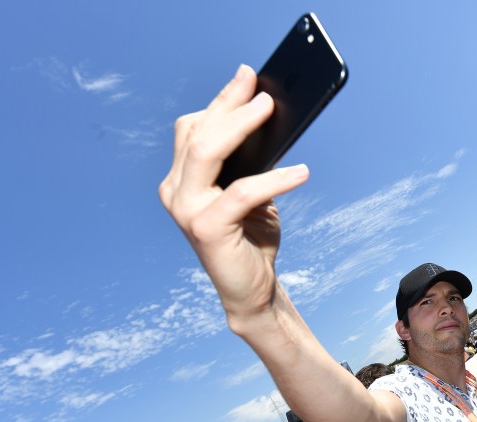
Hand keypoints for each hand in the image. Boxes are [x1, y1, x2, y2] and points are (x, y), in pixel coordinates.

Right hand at [158, 65, 310, 326]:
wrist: (253, 290)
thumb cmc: (252, 238)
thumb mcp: (252, 192)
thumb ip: (250, 161)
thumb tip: (271, 118)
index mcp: (181, 179)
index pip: (193, 128)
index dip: (220, 100)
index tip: (248, 76)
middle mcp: (175, 191)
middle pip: (198, 133)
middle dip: (229, 104)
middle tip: (261, 87)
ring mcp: (185, 210)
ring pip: (207, 153)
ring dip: (240, 126)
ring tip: (271, 109)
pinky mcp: (206, 229)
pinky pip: (242, 192)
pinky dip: (274, 179)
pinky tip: (301, 172)